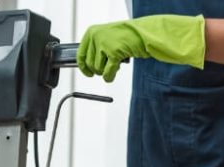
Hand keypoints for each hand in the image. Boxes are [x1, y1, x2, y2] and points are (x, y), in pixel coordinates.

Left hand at [77, 15, 206, 81]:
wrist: (143, 33)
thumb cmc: (127, 36)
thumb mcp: (106, 37)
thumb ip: (96, 47)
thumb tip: (87, 64)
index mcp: (91, 32)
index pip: (81, 54)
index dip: (83, 67)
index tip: (88, 73)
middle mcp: (96, 37)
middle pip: (90, 64)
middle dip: (98, 70)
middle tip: (107, 67)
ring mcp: (104, 45)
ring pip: (98, 70)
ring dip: (106, 72)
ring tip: (114, 65)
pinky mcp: (113, 53)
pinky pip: (107, 73)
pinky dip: (110, 77)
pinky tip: (114, 73)